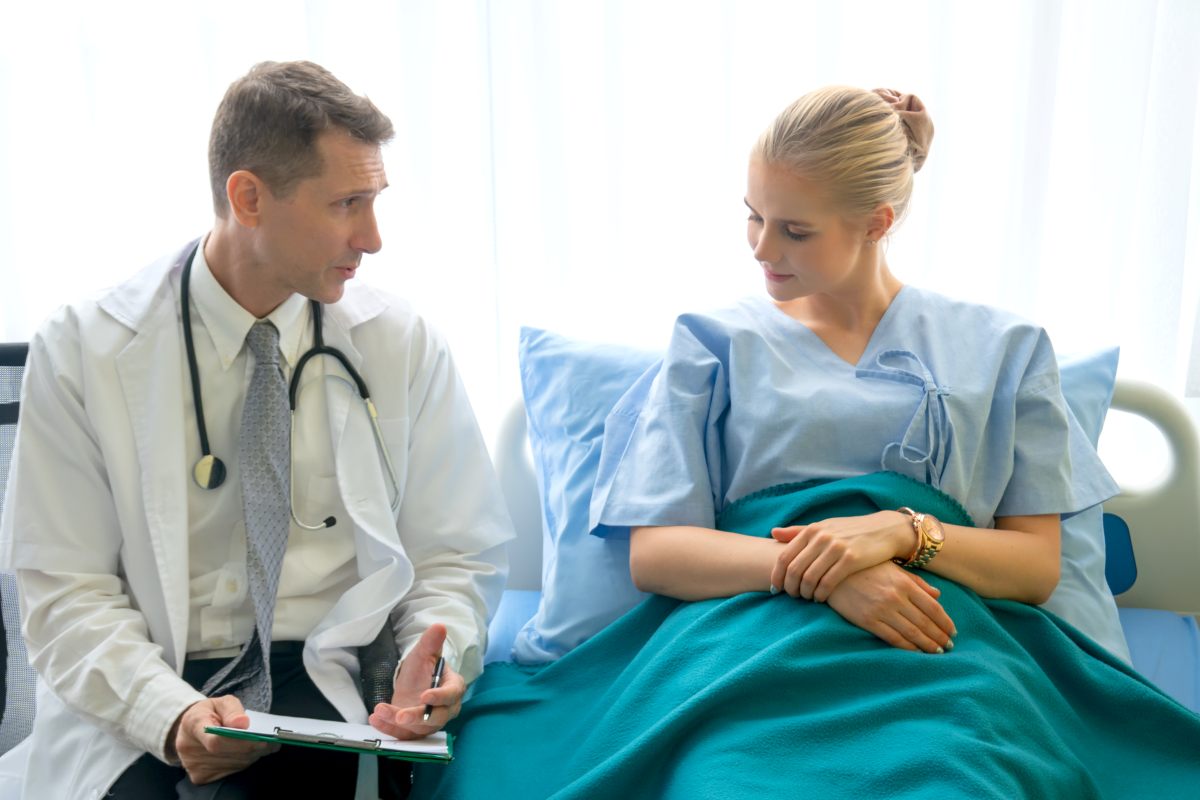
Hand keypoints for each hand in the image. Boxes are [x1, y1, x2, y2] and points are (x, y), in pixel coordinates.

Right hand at [170, 695, 277, 784]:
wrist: (190, 729)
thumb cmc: (210, 713)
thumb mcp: (221, 702)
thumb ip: (232, 710)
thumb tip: (243, 723)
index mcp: (193, 723)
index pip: (214, 738)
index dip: (238, 740)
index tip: (257, 736)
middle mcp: (189, 747)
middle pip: (226, 753)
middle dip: (251, 747)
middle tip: (271, 741)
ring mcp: (193, 765)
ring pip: (231, 765)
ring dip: (251, 755)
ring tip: (266, 745)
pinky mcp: (199, 777)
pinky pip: (229, 773)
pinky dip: (244, 763)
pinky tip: (252, 753)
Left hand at [368, 623, 464, 738]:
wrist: (411, 685)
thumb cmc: (422, 669)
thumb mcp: (423, 654)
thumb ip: (431, 642)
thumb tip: (440, 626)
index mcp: (453, 688)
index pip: (451, 694)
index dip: (439, 697)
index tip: (424, 695)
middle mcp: (445, 709)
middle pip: (436, 718)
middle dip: (416, 717)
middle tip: (400, 715)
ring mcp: (431, 723)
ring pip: (417, 728)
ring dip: (396, 723)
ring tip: (379, 711)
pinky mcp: (416, 732)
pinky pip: (403, 735)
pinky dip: (388, 729)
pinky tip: (375, 719)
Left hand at [769, 511, 911, 601]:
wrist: (885, 530)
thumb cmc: (851, 531)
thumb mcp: (825, 526)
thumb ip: (799, 531)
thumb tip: (773, 532)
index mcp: (812, 530)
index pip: (784, 557)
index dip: (777, 576)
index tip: (775, 588)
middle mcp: (821, 537)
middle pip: (794, 570)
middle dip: (790, 588)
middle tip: (792, 597)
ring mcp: (836, 548)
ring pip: (809, 578)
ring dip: (805, 593)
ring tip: (807, 598)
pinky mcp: (851, 560)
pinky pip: (828, 583)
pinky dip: (820, 594)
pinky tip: (821, 598)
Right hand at [824, 562, 955, 653]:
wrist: (831, 570)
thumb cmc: (864, 567)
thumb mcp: (892, 568)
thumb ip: (916, 582)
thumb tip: (937, 595)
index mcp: (904, 583)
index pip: (933, 607)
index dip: (945, 621)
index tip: (953, 631)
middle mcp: (895, 597)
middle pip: (925, 622)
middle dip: (939, 636)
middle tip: (950, 646)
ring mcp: (881, 610)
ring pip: (912, 633)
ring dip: (927, 645)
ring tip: (938, 652)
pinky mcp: (867, 620)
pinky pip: (892, 638)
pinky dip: (907, 647)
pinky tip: (916, 651)